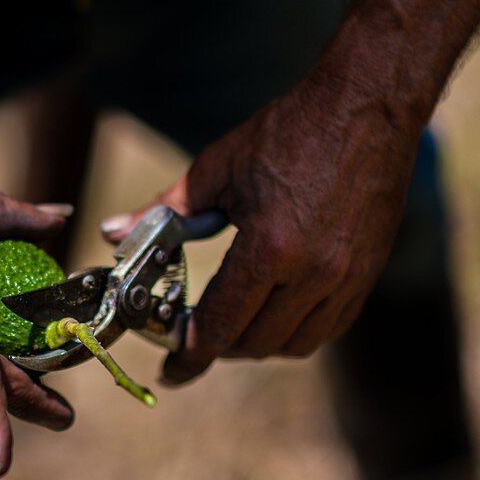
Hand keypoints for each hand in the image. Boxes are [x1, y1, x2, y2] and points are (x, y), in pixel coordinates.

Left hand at [102, 80, 421, 384]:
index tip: (171, 373)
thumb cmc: (288, 131)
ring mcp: (347, 276)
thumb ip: (162, 212)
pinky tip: (273, 316)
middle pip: (254, 343)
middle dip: (217, 349)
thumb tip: (111, 233)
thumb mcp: (216, 168)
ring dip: (256, 345)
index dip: (190, 357)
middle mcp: (313, 273)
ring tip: (231, 328)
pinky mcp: (368, 272)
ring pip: (293, 344)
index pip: (221, 325)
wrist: (368, 105)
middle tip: (193, 339)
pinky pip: (328, 327)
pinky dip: (295, 332)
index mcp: (270, 248)